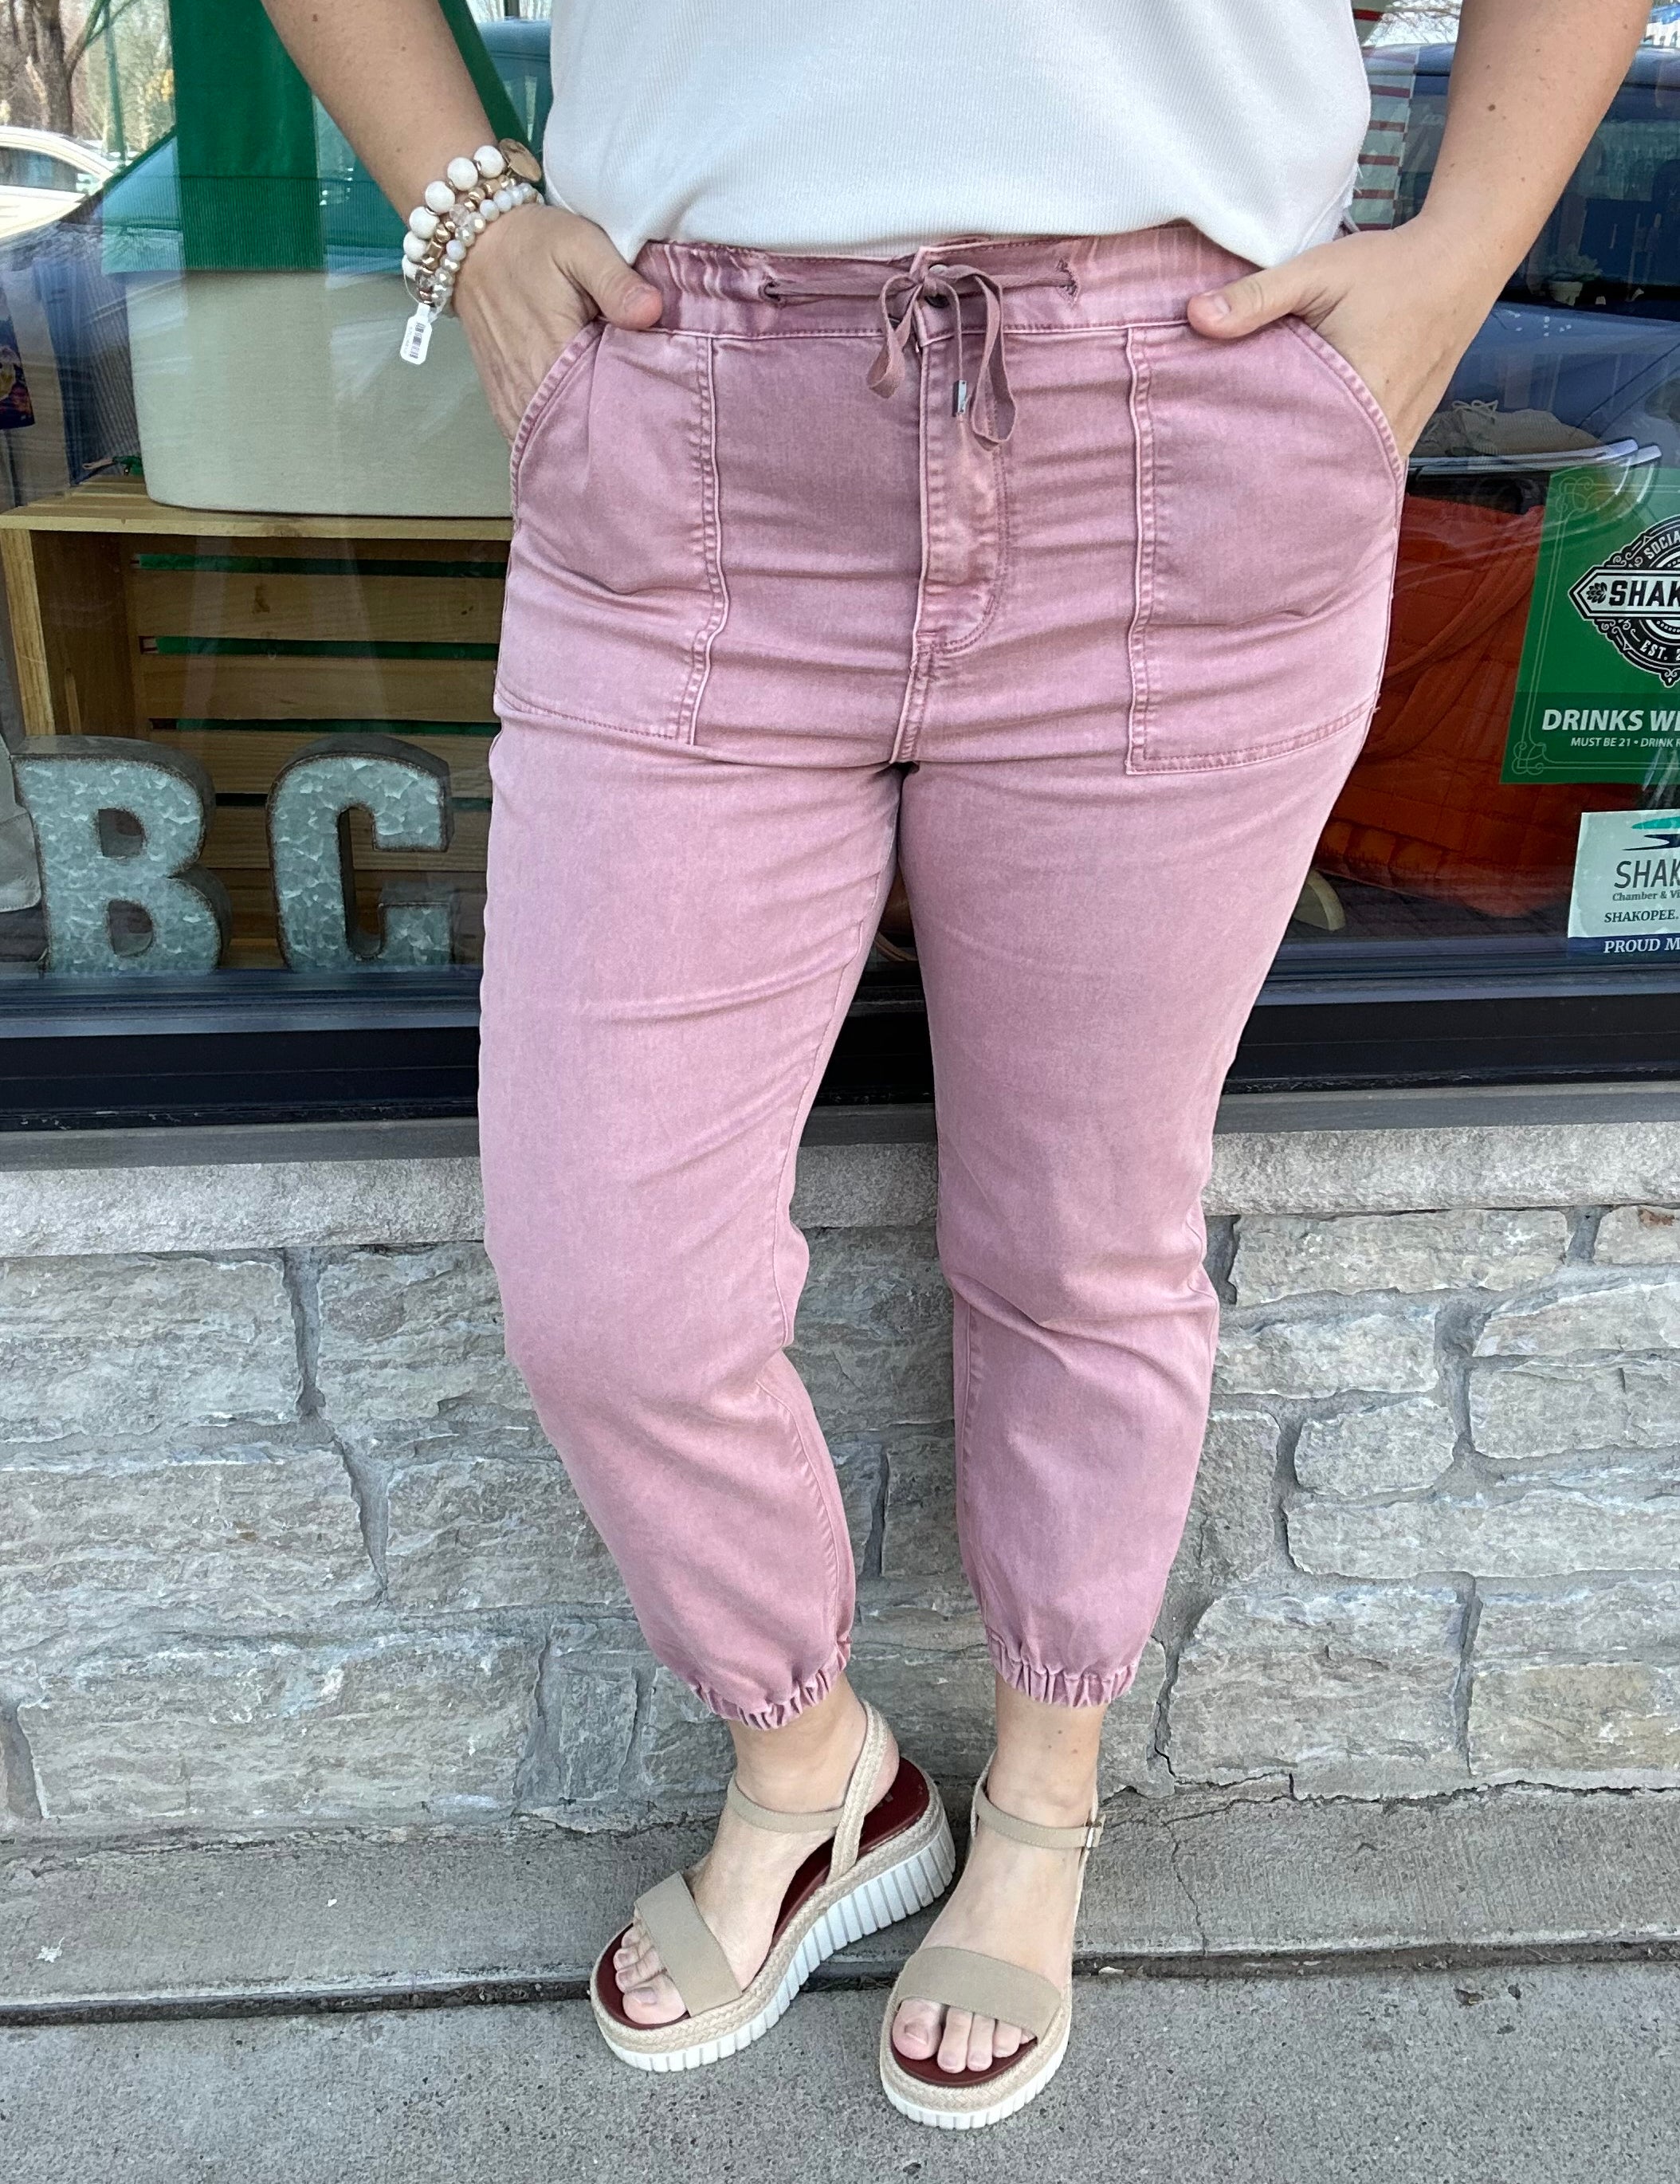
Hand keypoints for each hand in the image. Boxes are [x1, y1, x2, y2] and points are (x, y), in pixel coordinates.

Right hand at [450, 204, 662, 438]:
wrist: (474, 247)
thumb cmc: (532, 245)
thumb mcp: (579, 244)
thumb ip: (616, 280)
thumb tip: (652, 312)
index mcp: (553, 357)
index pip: (603, 412)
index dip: (636, 418)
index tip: (662, 414)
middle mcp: (529, 391)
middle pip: (582, 439)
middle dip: (616, 439)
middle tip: (649, 431)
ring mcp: (513, 403)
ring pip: (558, 445)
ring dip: (587, 445)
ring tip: (620, 438)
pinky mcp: (505, 406)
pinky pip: (536, 440)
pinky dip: (561, 442)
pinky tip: (585, 437)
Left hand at [1185, 219, 1503, 457]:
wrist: (1459, 265)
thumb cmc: (1387, 268)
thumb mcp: (1317, 272)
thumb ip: (1257, 297)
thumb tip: (1194, 316)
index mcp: (1356, 394)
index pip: (1292, 448)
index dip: (1254, 461)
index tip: (1219, 468)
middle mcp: (1380, 428)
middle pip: (1316, 470)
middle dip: (1276, 477)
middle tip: (1231, 484)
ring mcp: (1398, 437)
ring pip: (1343, 473)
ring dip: (1308, 474)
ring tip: (1265, 482)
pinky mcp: (1406, 434)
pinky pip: (1365, 464)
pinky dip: (1337, 464)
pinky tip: (1309, 464)